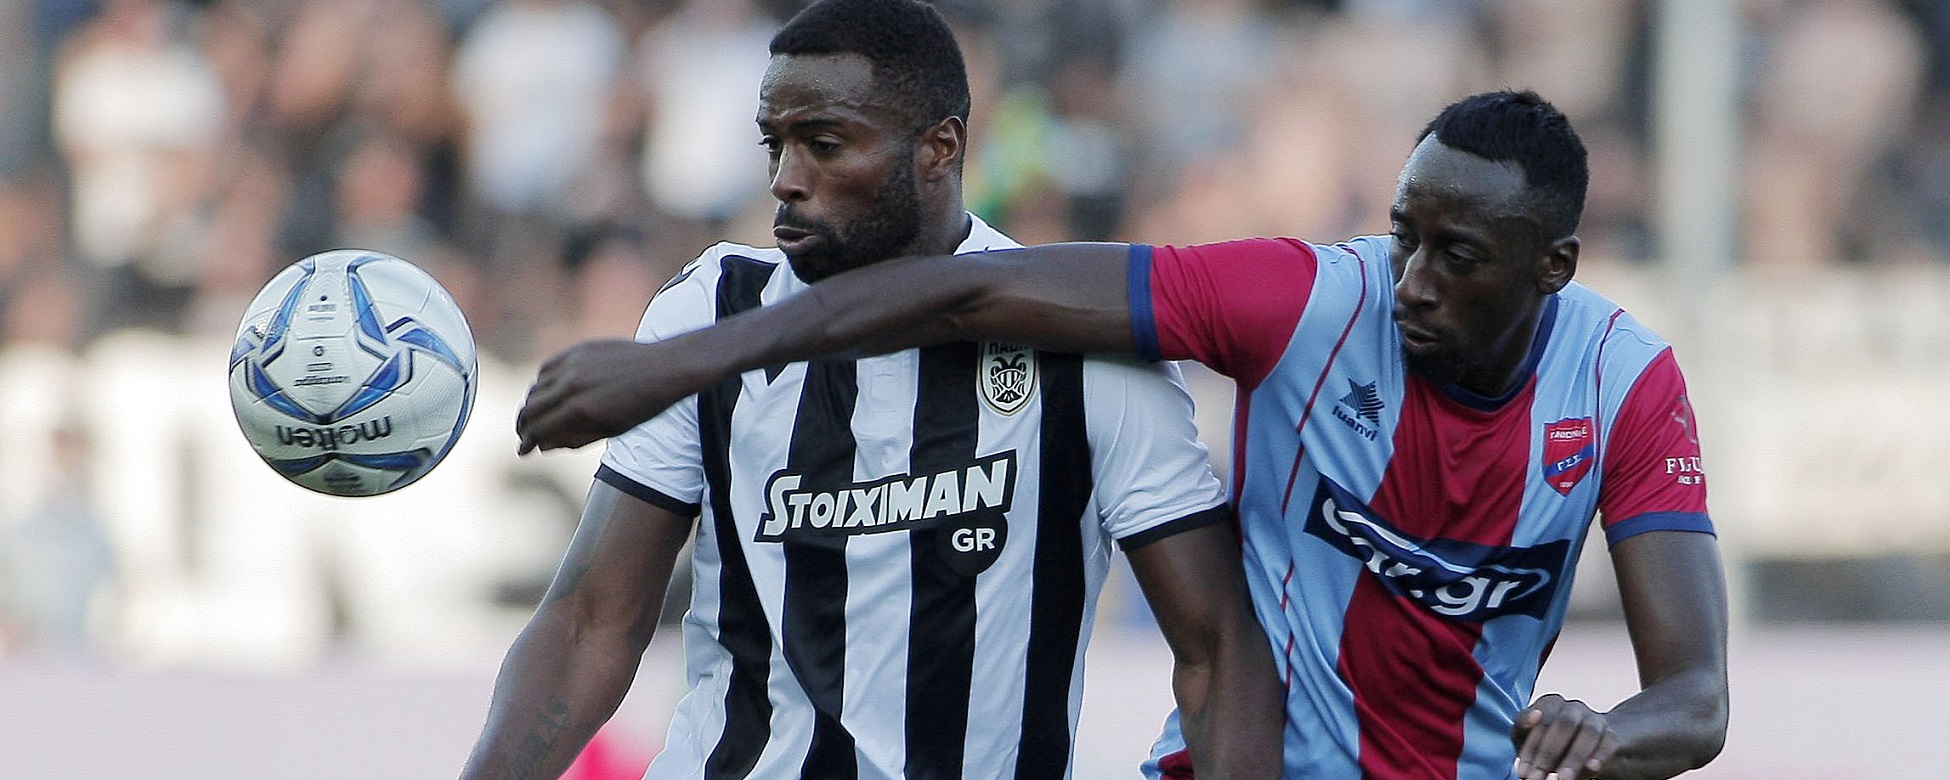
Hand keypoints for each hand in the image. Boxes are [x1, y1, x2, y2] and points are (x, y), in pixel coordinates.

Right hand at [516, 339, 685, 453]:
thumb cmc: (643, 405)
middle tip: (524, 435)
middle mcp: (573, 385)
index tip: (523, 451)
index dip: (528, 443)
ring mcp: (574, 364)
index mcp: (582, 410)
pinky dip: (542, 382)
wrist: (666, 367)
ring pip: (536, 388)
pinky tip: (545, 392)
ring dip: (531, 404)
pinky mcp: (579, 350)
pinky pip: (548, 368)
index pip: (540, 430)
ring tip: (533, 416)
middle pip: (531, 409)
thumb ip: (576, 438)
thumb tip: (544, 446)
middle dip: (523, 426)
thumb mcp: (612, 429)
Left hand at [1512, 693, 1618, 779]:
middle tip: (1538, 778)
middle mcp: (1573, 708)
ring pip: (1588, 733)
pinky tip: (1592, 768)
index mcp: (1550, 703)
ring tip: (1562, 778)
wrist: (1585, 742)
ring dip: (1574, 758)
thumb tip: (1526, 747)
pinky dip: (1600, 755)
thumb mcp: (1529, 737)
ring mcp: (1595, 720)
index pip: (1539, 720)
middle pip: (1563, 725)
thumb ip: (1525, 738)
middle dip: (1548, 754)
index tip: (1522, 770)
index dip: (1530, 747)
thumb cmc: (1547, 740)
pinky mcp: (1611, 735)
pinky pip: (1608, 743)